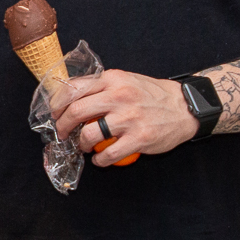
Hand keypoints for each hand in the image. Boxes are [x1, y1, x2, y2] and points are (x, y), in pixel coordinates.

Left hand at [50, 71, 198, 162]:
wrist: (184, 107)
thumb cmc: (152, 95)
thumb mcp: (125, 80)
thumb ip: (101, 86)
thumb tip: (70, 97)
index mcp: (113, 79)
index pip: (73, 88)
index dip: (58, 104)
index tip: (55, 114)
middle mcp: (119, 96)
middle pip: (76, 111)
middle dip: (63, 126)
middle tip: (63, 134)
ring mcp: (129, 118)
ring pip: (89, 135)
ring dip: (81, 144)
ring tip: (84, 146)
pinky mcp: (140, 138)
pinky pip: (109, 154)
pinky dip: (100, 160)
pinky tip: (100, 159)